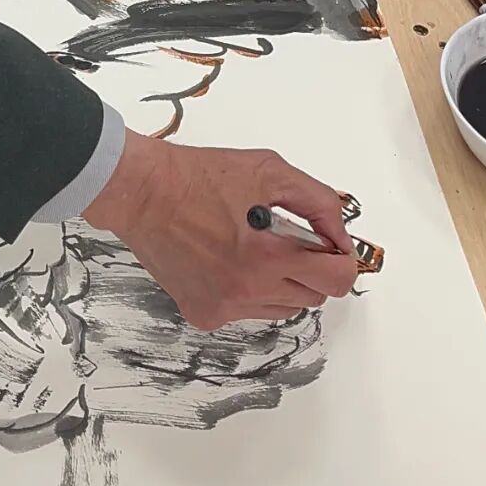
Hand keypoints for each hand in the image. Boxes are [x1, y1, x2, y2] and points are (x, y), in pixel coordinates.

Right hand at [84, 131, 356, 329]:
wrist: (142, 192)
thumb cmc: (202, 175)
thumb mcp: (270, 170)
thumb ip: (318, 202)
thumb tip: (341, 236)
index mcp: (269, 255)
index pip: (338, 280)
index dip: (342, 261)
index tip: (331, 246)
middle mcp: (250, 290)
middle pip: (315, 297)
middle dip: (312, 269)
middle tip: (288, 240)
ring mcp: (226, 308)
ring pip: (283, 308)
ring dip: (282, 283)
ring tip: (254, 248)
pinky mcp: (205, 315)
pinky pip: (248, 312)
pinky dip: (249, 292)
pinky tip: (227, 261)